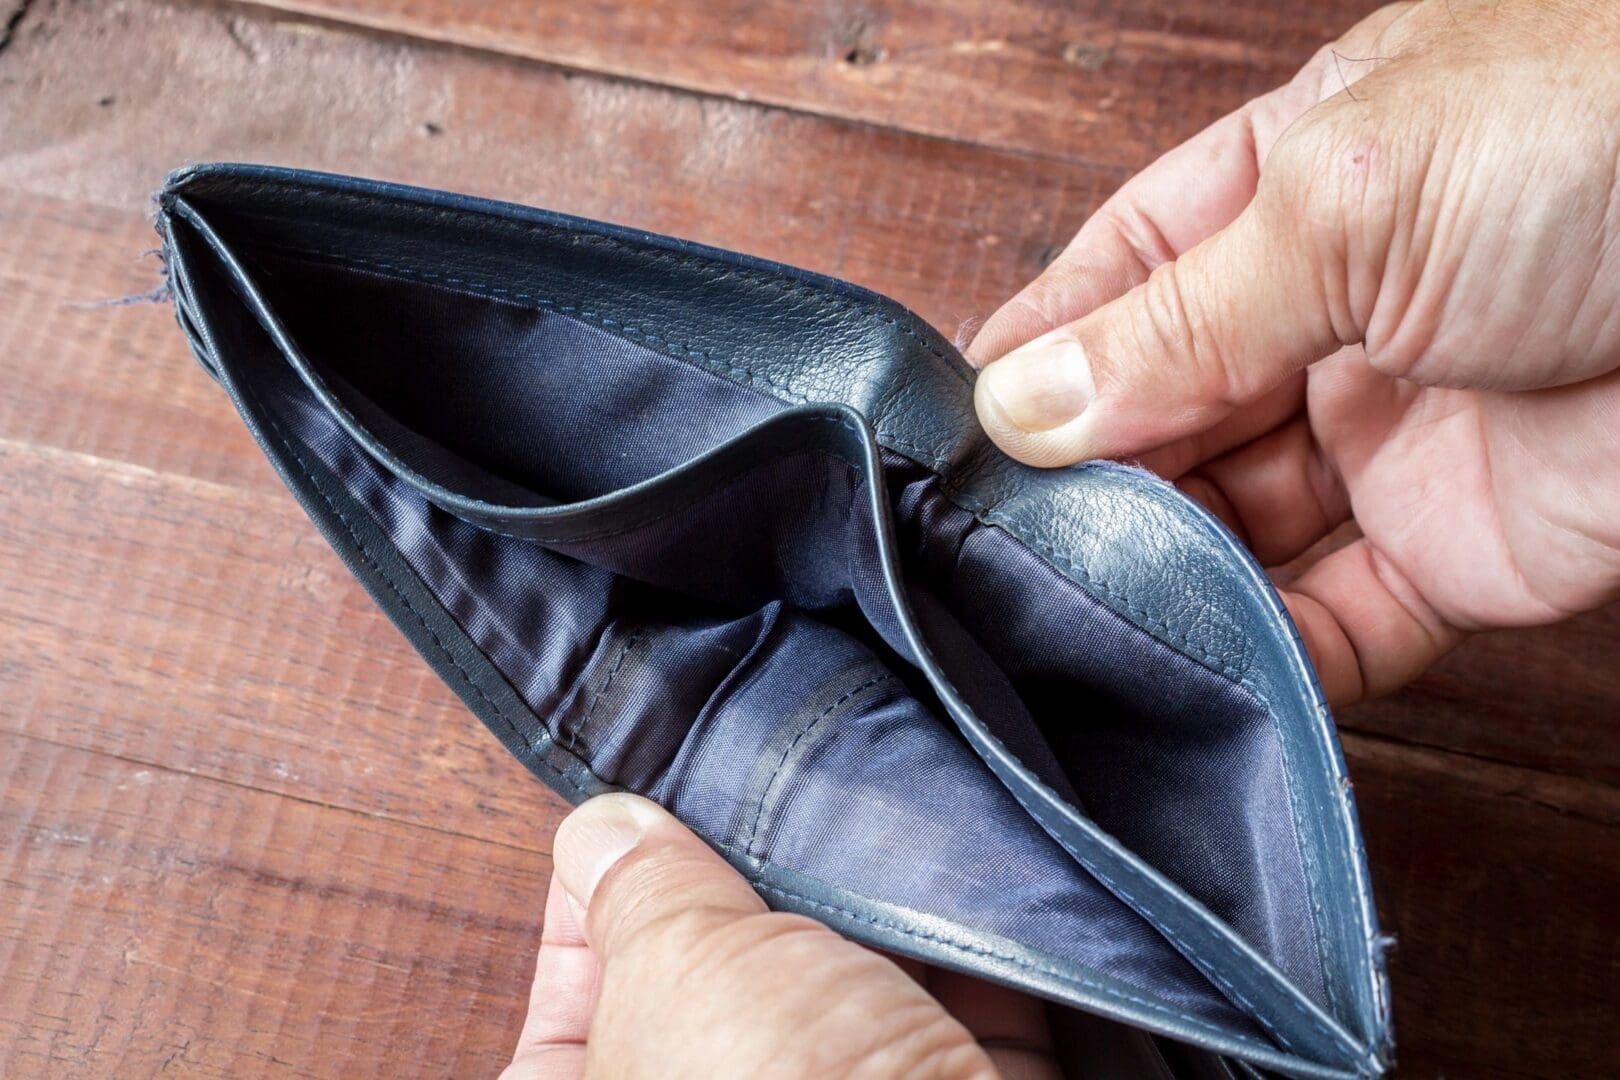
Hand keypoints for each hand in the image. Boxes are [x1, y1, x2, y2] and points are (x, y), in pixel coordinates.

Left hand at [501, 794, 1059, 1079]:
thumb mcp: (680, 963)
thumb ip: (641, 889)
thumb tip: (605, 835)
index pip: (568, 1010)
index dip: (588, 907)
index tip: (626, 826)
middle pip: (715, 986)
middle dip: (742, 890)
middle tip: (750, 799)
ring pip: (840, 990)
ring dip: (857, 908)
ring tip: (850, 822)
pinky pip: (956, 1008)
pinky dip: (961, 944)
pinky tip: (946, 872)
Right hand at [968, 0, 1619, 704]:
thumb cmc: (1610, 140)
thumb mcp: (1350, 199)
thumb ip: (1177, 320)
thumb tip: (1021, 405)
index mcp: (1280, 199)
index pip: (1107, 288)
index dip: (1025, 363)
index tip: (944, 450)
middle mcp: (1315, 322)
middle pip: (1152, 425)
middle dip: (1076, 489)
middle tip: (988, 563)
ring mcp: (1379, 440)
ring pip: (1227, 537)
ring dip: (1156, 585)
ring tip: (1070, 630)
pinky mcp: (1452, 553)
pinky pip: (1331, 626)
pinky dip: (1264, 665)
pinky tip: (1190, 681)